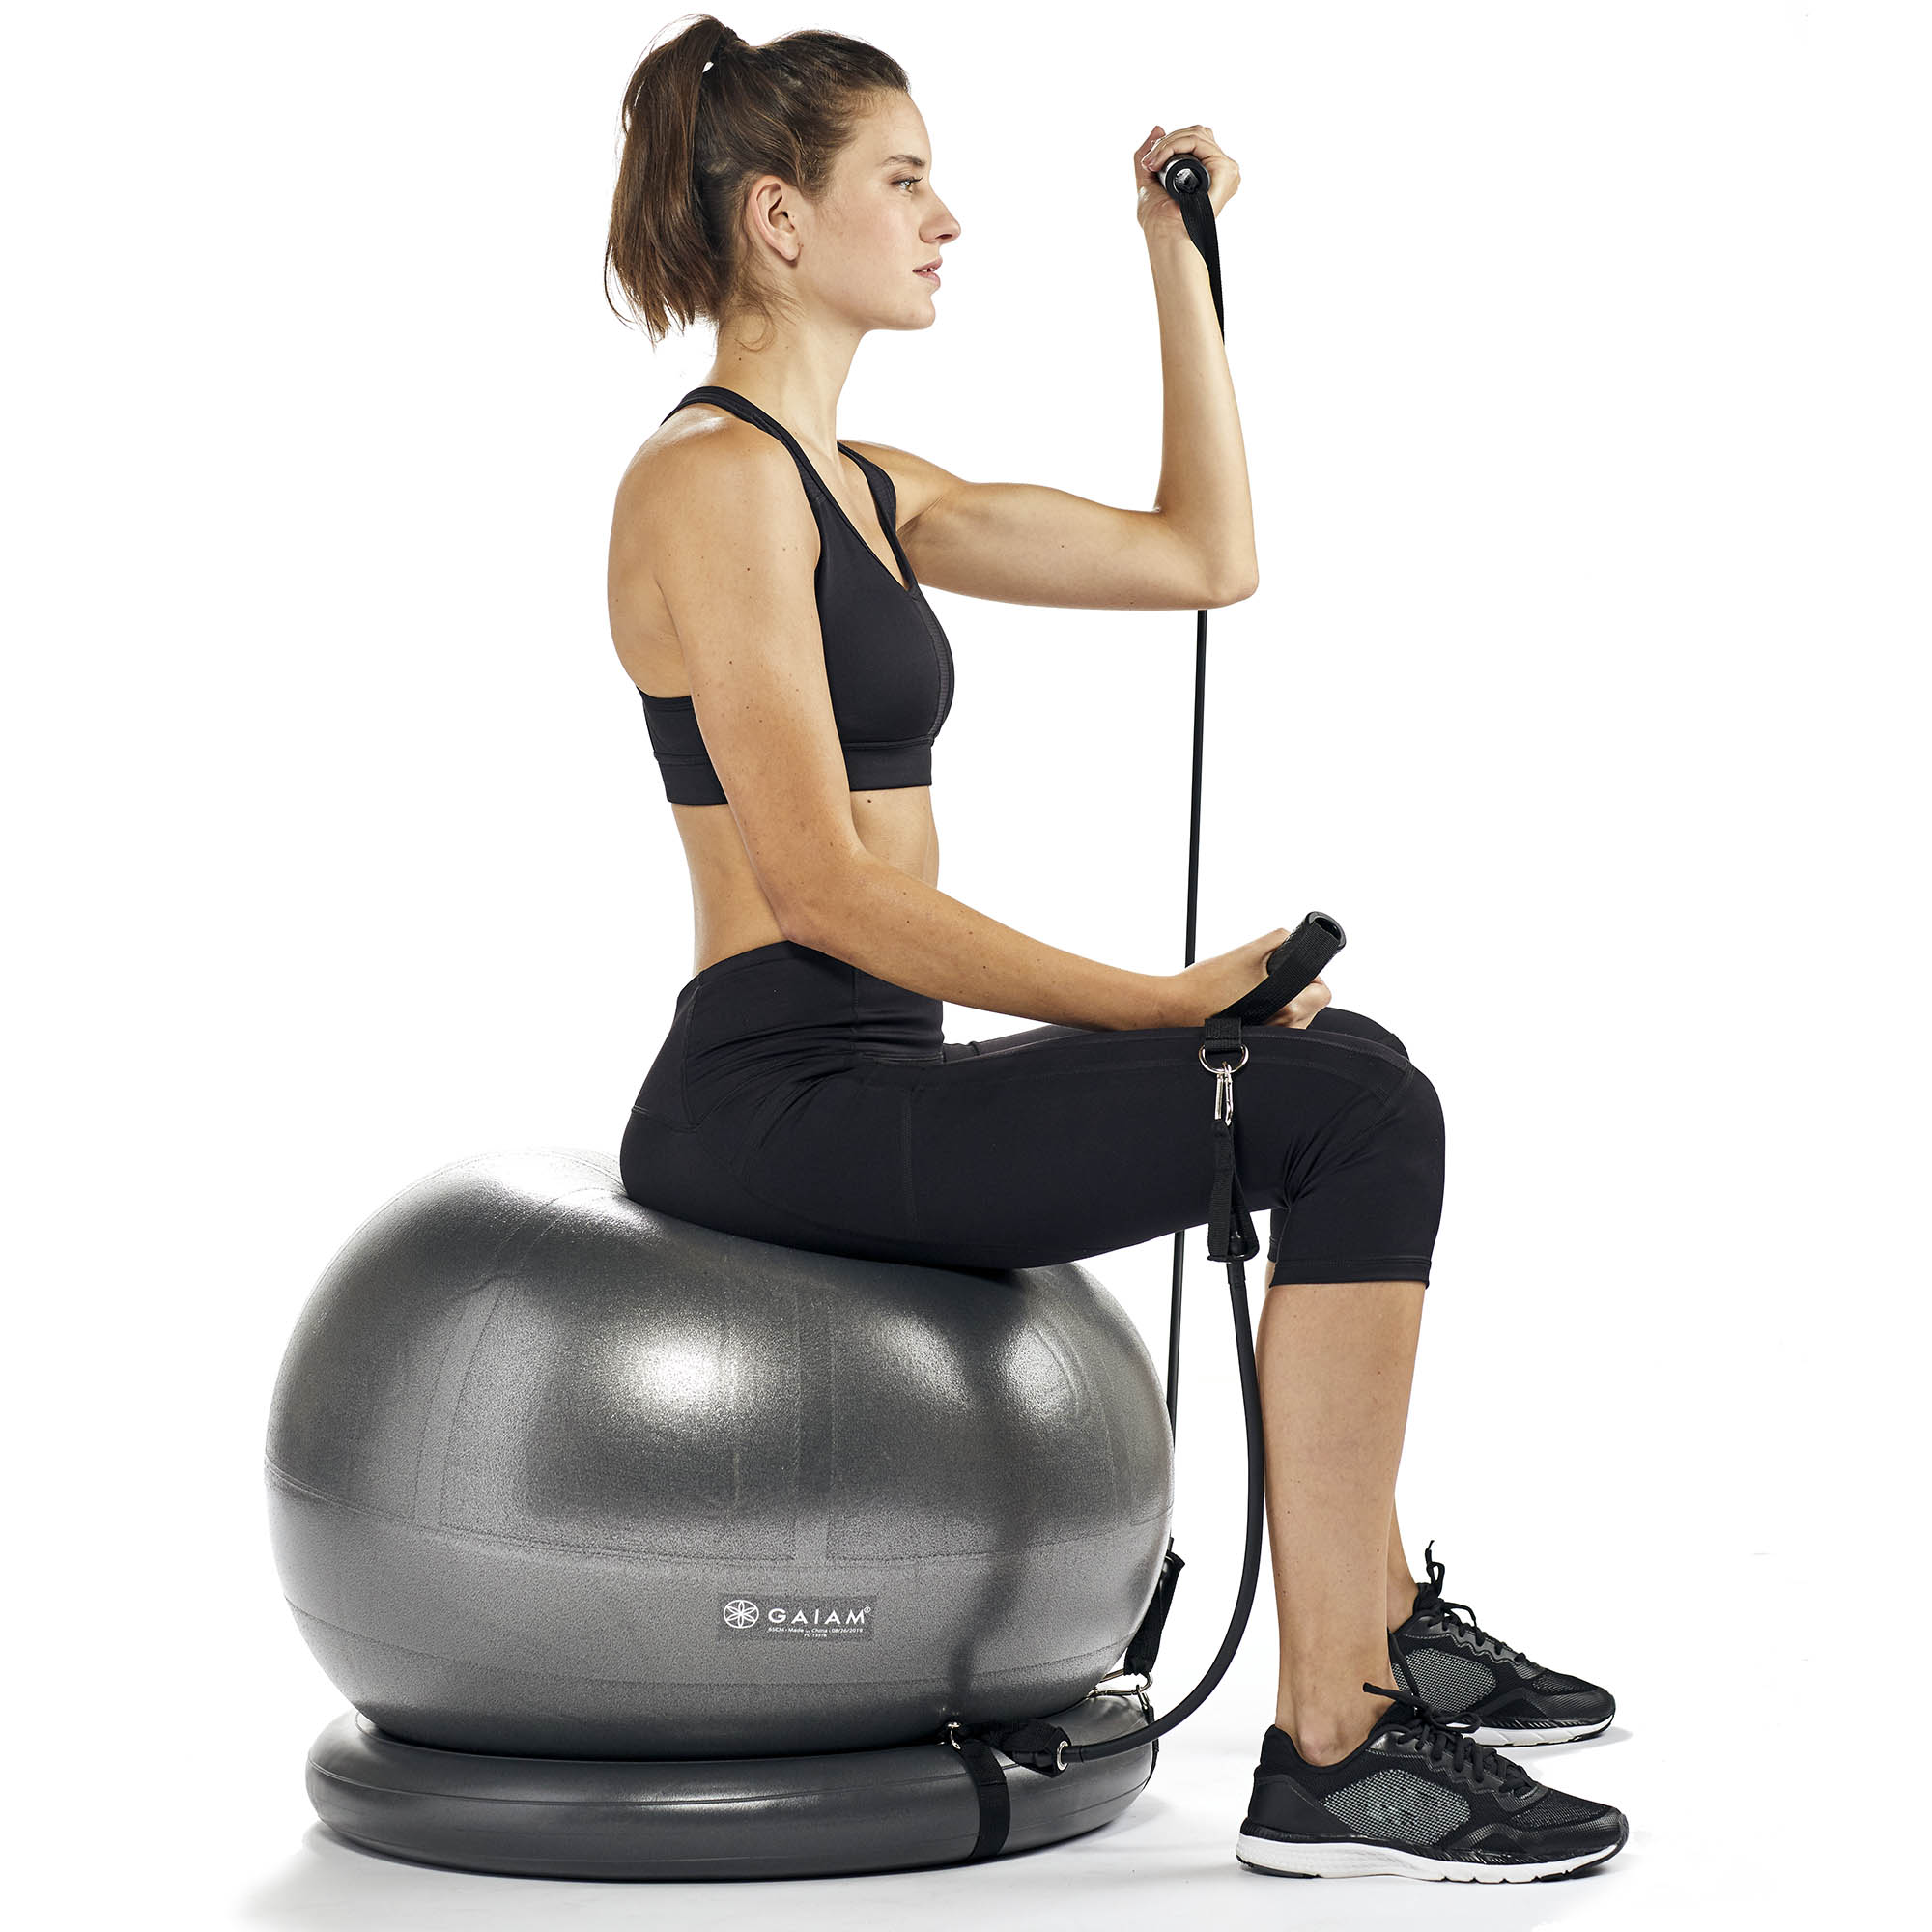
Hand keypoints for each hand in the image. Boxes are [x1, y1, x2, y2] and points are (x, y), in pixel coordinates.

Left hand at [1133, 123, 1240, 238]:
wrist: (1165, 235)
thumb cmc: (1158, 220)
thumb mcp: (1148, 181)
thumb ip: (1150, 154)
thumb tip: (1158, 128)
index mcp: (1209, 172)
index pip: (1196, 140)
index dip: (1172, 141)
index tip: (1149, 160)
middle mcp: (1221, 170)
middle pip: (1197, 133)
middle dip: (1168, 141)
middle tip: (1148, 161)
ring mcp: (1226, 170)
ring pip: (1196, 134)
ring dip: (1168, 143)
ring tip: (1152, 163)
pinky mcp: (1225, 170)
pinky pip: (1197, 141)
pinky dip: (1175, 145)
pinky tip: (1160, 161)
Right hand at [1164, 927, 1332, 1028]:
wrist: (1173, 1009)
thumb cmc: (1204, 985)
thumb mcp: (1246, 952)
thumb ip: (1277, 940)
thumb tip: (1291, 940)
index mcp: (1287, 1008)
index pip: (1323, 993)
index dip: (1313, 976)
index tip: (1293, 969)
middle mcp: (1283, 1030)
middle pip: (1312, 1007)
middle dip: (1299, 989)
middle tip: (1271, 977)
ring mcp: (1269, 1042)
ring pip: (1296, 1019)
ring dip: (1285, 1003)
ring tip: (1256, 991)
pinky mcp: (1256, 1047)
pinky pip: (1277, 1030)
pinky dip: (1270, 1016)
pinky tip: (1249, 1006)